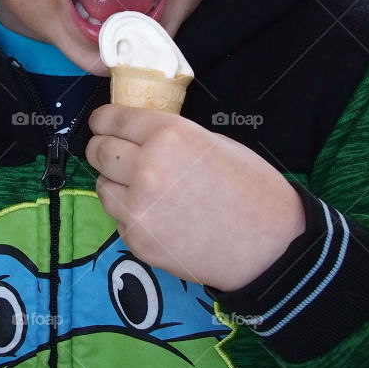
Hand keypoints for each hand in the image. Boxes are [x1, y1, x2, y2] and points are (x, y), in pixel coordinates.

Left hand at [85, 104, 304, 292]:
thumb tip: (141, 135)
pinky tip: (158, 215)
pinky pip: (119, 218)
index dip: (103, 120)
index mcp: (169, 135)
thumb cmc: (252, 189)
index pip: (113, 120)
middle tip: (113, 152)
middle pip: (98, 151)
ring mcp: (138, 207)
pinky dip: (130, 214)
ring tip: (141, 188)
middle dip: (103, 149)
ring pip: (102, 186)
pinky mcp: (138, 239)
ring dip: (115, 183)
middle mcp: (146, 168)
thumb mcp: (214, 143)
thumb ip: (172, 137)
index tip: (101, 123)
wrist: (270, 247)